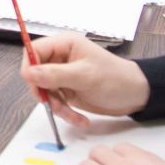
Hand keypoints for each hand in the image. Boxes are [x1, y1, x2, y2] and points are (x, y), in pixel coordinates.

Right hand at [21, 33, 149, 127]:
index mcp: (64, 44)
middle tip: (56, 105)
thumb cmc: (115, 79)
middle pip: (35, 73)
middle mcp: (60, 58)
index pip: (34, 51)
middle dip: (45, 93)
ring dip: (56, 107)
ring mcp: (63, 75)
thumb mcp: (84, 76)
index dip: (30, 67)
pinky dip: (64, 112)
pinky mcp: (67, 90)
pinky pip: (55, 102)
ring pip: (44, 91)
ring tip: (73, 116)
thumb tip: (28, 73)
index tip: (35, 85)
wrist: (135, 95)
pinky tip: (79, 119)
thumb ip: (55, 74)